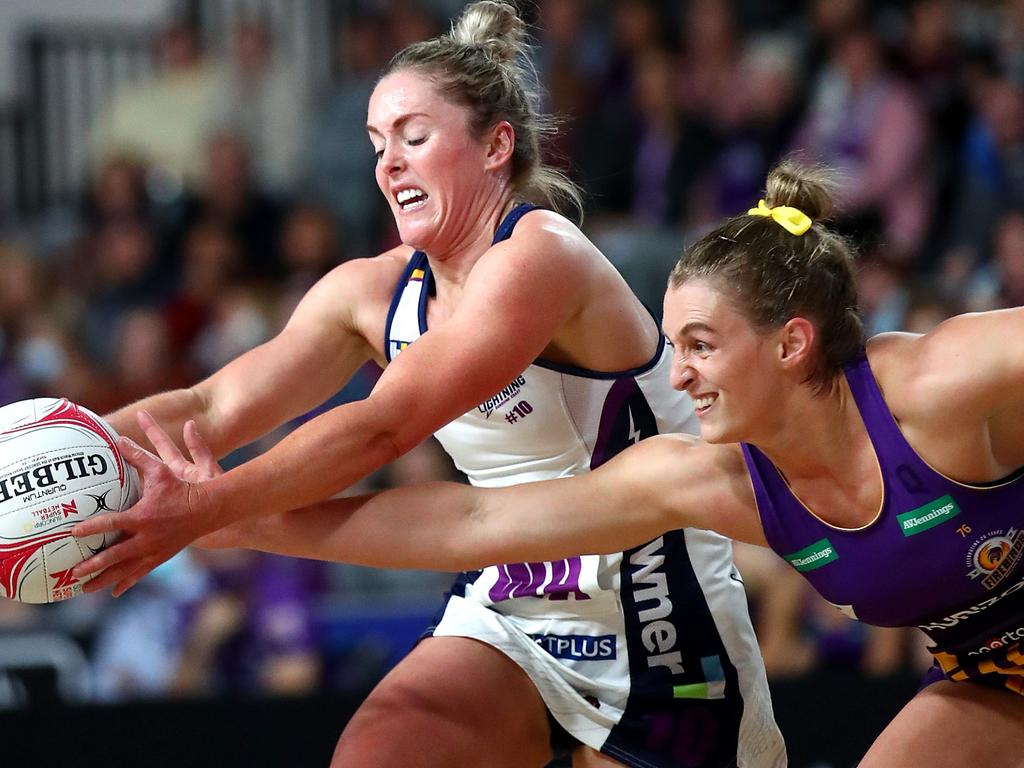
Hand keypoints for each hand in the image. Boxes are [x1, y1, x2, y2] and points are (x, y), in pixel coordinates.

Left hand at [71, 412, 223, 596]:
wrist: (208, 509)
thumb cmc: (182, 487)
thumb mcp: (161, 470)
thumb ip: (137, 457)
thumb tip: (118, 439)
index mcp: (143, 516)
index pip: (111, 524)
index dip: (90, 528)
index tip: (73, 533)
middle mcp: (146, 537)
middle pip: (114, 555)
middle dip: (93, 565)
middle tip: (73, 572)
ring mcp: (154, 550)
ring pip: (125, 569)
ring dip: (104, 579)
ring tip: (84, 589)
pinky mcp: (161, 556)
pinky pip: (140, 573)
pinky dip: (126, 582)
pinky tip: (114, 592)